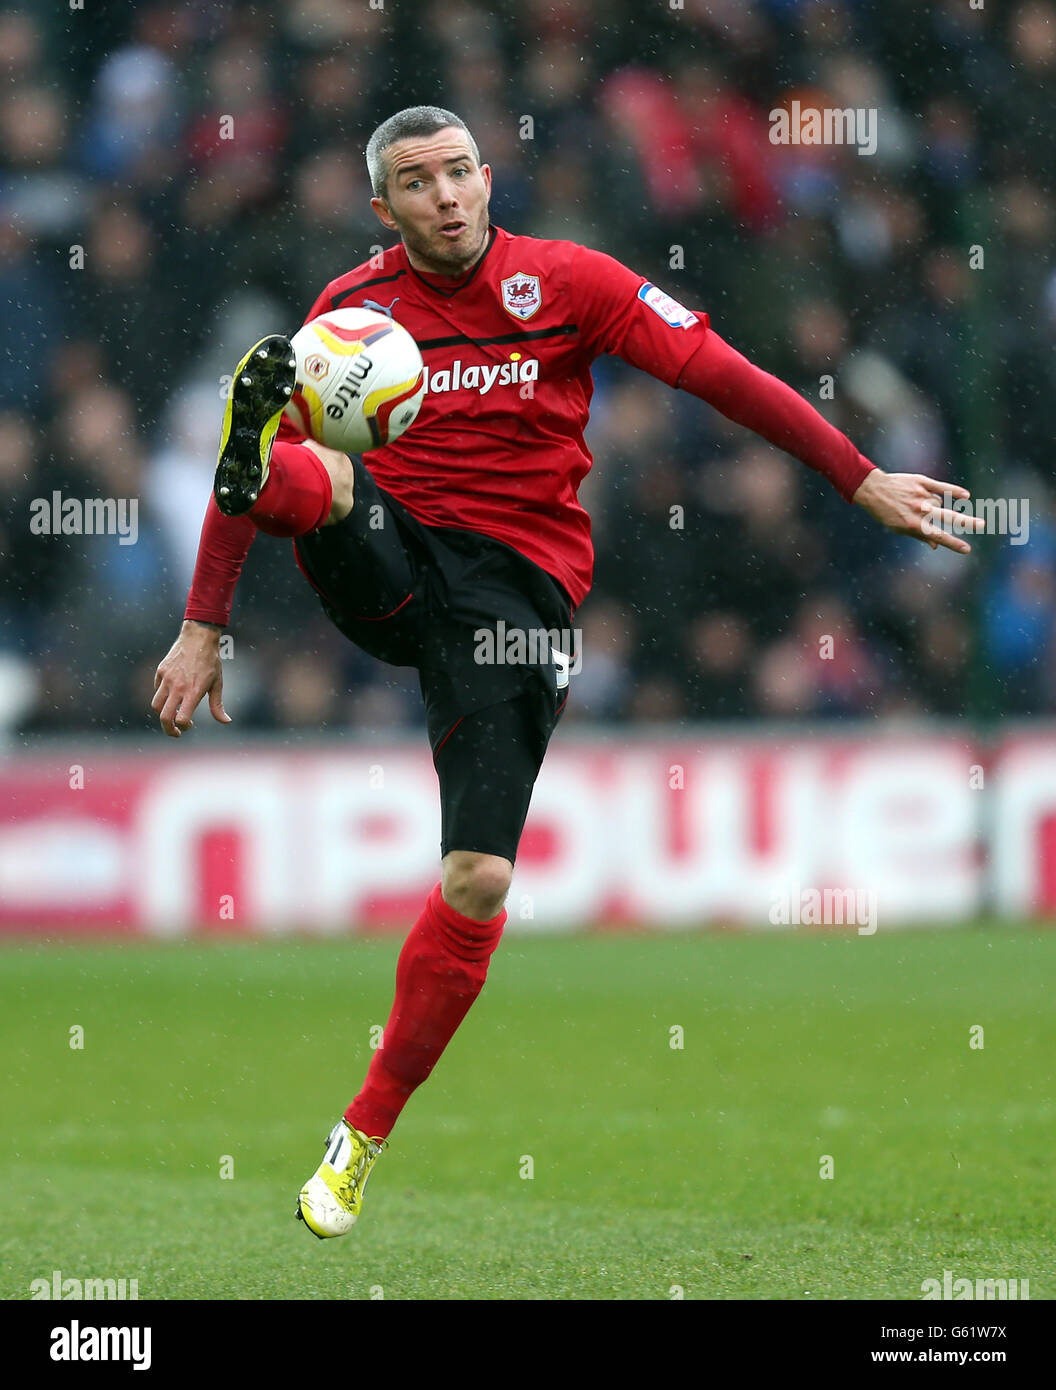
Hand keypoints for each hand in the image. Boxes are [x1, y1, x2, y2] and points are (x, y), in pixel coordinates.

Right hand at [152, 620, 231, 737]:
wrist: (198, 637)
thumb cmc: (211, 661)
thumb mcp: (218, 684)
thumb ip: (217, 705)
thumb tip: (226, 721)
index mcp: (193, 692)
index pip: (181, 718)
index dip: (184, 727)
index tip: (189, 725)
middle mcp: (178, 687)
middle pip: (164, 717)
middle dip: (168, 729)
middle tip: (175, 732)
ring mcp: (167, 679)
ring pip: (156, 705)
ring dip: (163, 713)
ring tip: (172, 714)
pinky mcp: (161, 671)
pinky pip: (157, 689)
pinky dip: (162, 697)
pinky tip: (172, 695)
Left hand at [851, 469, 983, 553]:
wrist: (874, 490)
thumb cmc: (886, 512)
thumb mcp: (898, 528)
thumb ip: (920, 535)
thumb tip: (936, 545)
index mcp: (914, 524)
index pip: (938, 536)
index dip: (953, 543)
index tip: (967, 549)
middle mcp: (920, 509)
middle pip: (948, 516)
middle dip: (966, 522)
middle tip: (983, 525)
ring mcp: (922, 494)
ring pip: (940, 502)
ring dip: (937, 506)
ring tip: (919, 505)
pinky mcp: (922, 481)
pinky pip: (941, 487)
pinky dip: (953, 491)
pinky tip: (965, 496)